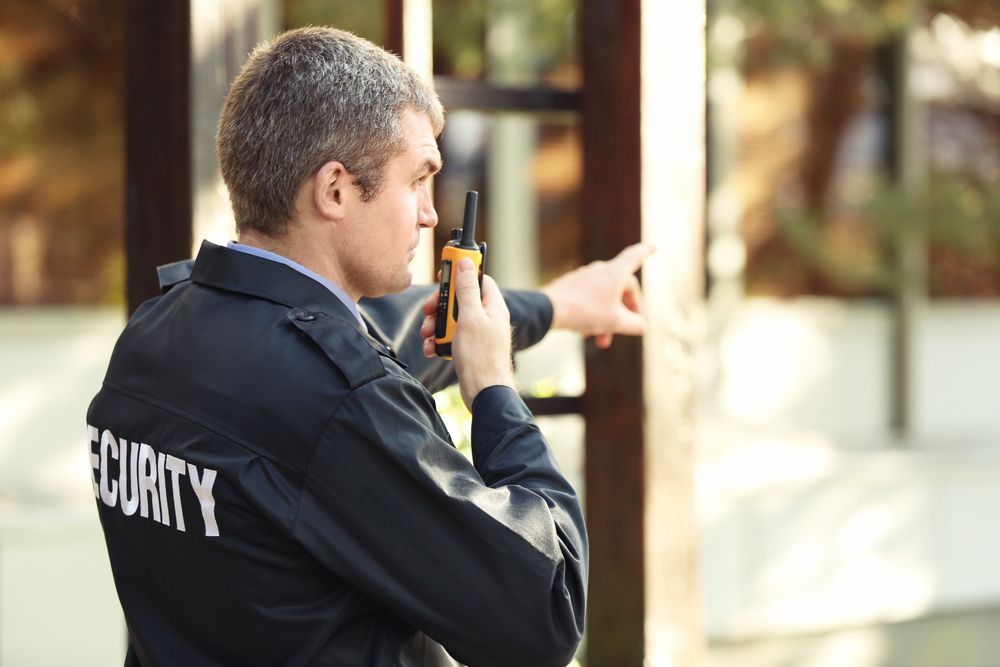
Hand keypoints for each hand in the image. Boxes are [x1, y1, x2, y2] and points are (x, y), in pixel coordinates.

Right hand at [421, 259, 513, 408]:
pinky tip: (432, 349)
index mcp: (492, 306)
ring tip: (427, 336)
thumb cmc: (481, 357)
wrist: (484, 393)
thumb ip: (466, 289)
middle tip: (428, 311)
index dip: (460, 274)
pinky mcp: (468, 348)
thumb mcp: (469, 317)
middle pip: (459, 299)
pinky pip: (450, 337)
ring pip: (451, 319)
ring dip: (435, 326)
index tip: (443, 273)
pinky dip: (438, 341)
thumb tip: (465, 262)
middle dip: (440, 305)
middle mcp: (487, 318)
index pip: (478, 279)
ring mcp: (478, 334)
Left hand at [541, 243, 652, 348]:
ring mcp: (583, 277)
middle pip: (620, 289)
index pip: (634, 257)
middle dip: (625, 313)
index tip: (654, 247)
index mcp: (615, 272)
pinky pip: (588, 300)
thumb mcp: (616, 322)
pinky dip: (592, 315)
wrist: (548, 310)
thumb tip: (641, 326)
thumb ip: (635, 325)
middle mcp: (600, 270)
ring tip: (601, 341)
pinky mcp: (570, 286)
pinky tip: (584, 333)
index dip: (646, 252)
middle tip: (626, 331)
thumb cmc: (585, 312)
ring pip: (603, 299)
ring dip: (606, 319)